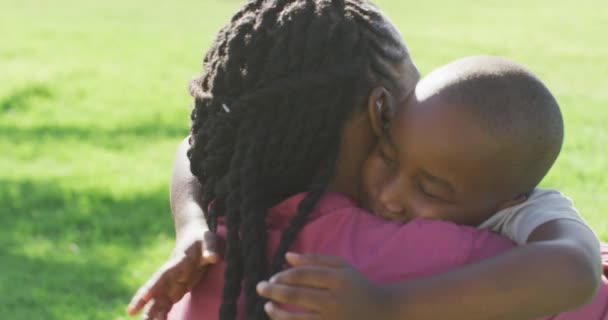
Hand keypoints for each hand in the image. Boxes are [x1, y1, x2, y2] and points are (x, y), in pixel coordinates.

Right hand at [127, 223, 220, 318]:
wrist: (194, 236)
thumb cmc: (203, 238)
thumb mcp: (209, 239)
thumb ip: (210, 248)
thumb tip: (212, 258)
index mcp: (178, 261)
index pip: (163, 274)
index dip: (154, 284)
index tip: (145, 295)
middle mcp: (171, 273)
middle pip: (155, 288)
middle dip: (144, 301)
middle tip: (131, 312)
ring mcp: (173, 282)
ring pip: (159, 298)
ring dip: (151, 311)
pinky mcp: (177, 288)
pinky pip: (167, 303)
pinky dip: (162, 313)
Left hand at [256, 253, 394, 319]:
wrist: (383, 312)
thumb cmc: (358, 286)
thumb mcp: (342, 267)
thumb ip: (314, 259)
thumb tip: (286, 256)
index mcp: (337, 279)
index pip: (302, 276)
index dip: (283, 276)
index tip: (272, 277)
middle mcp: (334, 300)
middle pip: (296, 295)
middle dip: (273, 291)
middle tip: (259, 287)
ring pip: (296, 318)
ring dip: (276, 312)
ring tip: (267, 306)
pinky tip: (280, 319)